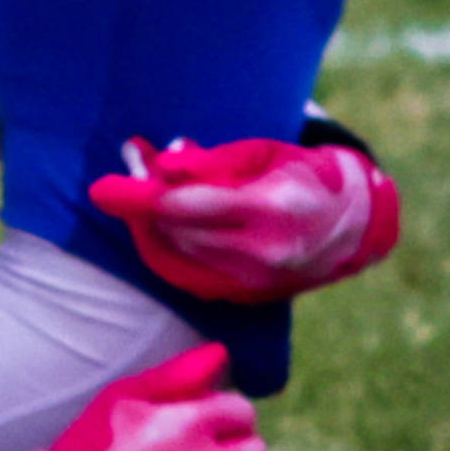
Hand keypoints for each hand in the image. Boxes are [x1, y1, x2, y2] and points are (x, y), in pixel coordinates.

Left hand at [88, 133, 398, 304]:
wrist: (349, 225)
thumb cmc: (302, 174)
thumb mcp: (262, 152)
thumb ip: (211, 162)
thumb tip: (160, 165)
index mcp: (270, 209)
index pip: (188, 205)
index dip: (140, 197)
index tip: (100, 188)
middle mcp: (261, 254)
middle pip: (177, 233)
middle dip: (142, 207)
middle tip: (122, 179)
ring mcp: (253, 282)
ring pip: (179, 256)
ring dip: (152, 227)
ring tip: (140, 195)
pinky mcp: (245, 298)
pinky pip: (189, 276)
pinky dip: (167, 252)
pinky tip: (157, 229)